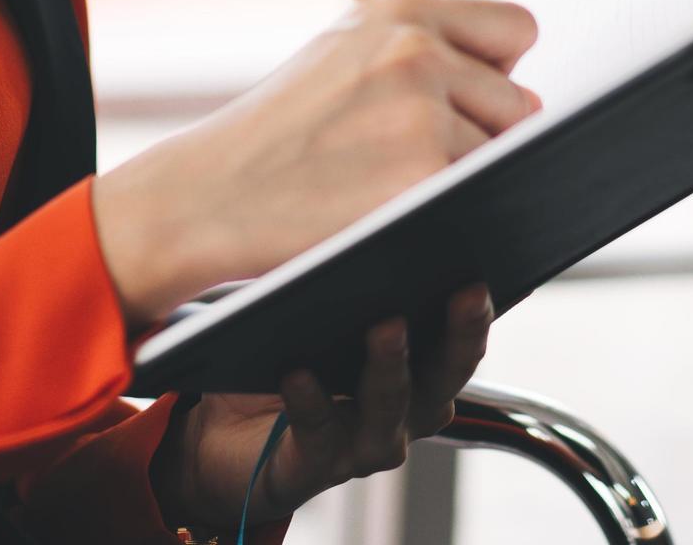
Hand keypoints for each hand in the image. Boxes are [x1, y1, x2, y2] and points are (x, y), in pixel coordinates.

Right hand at [89, 0, 544, 322]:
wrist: (209, 192)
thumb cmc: (280, 133)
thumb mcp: (346, 54)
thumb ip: (427, 51)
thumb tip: (526, 95)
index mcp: (400, 6)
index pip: (516, 28)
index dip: (496, 72)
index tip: (463, 102)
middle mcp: (416, 45)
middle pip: (520, 98)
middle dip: (484, 130)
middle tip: (411, 156)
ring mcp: (422, 108)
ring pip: (501, 152)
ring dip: (461, 174)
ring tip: (389, 180)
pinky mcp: (423, 171)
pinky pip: (479, 195)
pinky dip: (448, 209)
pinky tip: (391, 206)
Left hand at [151, 282, 498, 533]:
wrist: (212, 437)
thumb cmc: (275, 363)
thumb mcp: (314, 316)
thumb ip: (347, 285)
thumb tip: (370, 221)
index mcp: (410, 379)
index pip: (457, 349)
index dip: (474, 318)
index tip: (481, 276)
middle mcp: (397, 418)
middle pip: (442, 382)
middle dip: (458, 338)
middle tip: (462, 291)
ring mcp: (357, 448)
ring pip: (388, 413)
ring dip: (390, 369)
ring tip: (384, 325)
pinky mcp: (309, 470)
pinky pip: (318, 435)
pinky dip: (312, 402)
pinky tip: (299, 373)